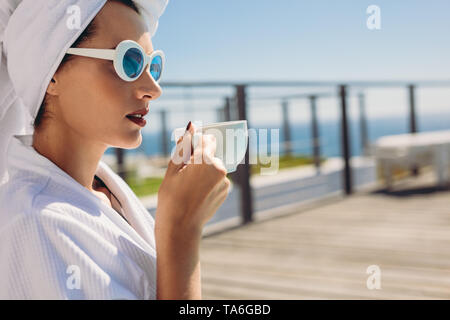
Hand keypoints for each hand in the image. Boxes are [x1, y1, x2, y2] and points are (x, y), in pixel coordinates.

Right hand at [155, 122, 230, 236]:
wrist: (180, 227)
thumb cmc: (171, 197)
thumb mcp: (172, 169)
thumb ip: (183, 146)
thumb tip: (191, 126)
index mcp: (206, 160)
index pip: (208, 139)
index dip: (197, 143)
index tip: (188, 151)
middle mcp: (220, 169)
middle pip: (211, 154)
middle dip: (199, 159)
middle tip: (184, 174)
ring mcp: (224, 181)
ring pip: (214, 167)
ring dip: (204, 171)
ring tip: (188, 186)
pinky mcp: (225, 191)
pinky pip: (217, 179)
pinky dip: (208, 181)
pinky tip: (196, 193)